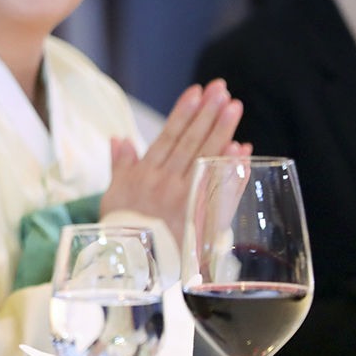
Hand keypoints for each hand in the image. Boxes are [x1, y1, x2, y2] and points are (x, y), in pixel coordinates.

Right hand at [101, 79, 248, 242]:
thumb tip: (119, 139)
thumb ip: (120, 166)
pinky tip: (243, 149)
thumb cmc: (120, 230)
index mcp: (145, 174)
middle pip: (191, 142)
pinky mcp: (201, 217)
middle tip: (222, 89)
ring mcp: (186, 199)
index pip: (168, 136)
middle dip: (207, 113)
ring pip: (206, 158)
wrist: (130, 266)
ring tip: (234, 106)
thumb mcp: (113, 195)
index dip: (183, 112)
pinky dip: (232, 168)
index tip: (197, 91)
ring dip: (221, 130)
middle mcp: (167, 182)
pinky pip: (220, 189)